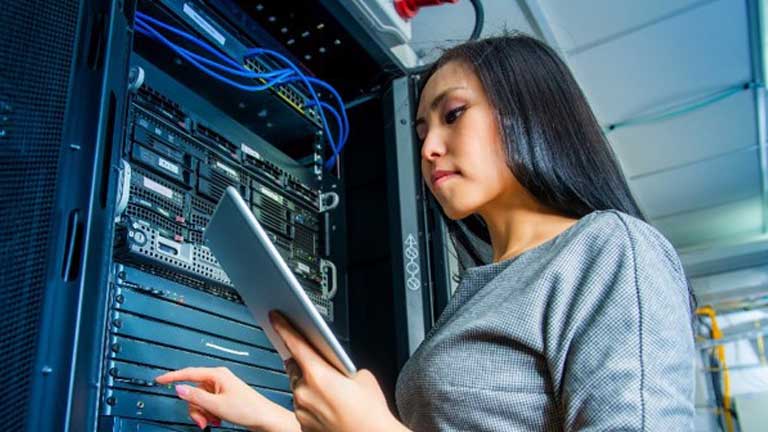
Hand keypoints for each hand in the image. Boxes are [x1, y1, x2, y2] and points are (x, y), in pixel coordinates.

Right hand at [155, 366, 299, 430]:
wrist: (264, 418)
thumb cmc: (247, 409)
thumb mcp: (217, 405)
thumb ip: (196, 397)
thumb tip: (179, 389)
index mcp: (217, 374)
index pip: (189, 373)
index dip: (173, 377)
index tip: (159, 379)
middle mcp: (218, 378)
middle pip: (193, 391)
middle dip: (195, 408)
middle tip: (202, 421)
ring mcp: (221, 388)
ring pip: (199, 400)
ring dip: (202, 413)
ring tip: (213, 421)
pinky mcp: (224, 396)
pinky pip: (207, 404)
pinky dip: (208, 413)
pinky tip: (217, 419)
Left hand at [269, 311, 409, 431]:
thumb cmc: (370, 413)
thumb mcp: (362, 377)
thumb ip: (342, 366)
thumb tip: (335, 366)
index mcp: (318, 374)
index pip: (295, 343)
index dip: (283, 327)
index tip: (275, 317)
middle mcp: (304, 392)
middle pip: (295, 367)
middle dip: (304, 362)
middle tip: (321, 364)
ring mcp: (301, 410)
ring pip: (298, 388)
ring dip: (308, 384)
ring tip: (332, 391)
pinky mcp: (302, 425)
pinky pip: (302, 406)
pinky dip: (311, 402)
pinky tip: (329, 406)